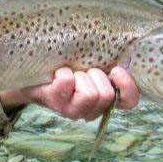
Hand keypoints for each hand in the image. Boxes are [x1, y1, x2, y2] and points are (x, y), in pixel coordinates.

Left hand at [0, 66, 137, 120]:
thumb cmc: (67, 62)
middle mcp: (90, 110)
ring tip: (69, 73)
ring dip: (79, 76)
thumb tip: (125, 50)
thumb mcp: (91, 61)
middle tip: (81, 71)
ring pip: (90, 94)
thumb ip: (109, 61)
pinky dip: (62, 72)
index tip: (116, 69)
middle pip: (106, 95)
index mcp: (104, 99)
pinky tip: (56, 74)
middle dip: (95, 76)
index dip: (127, 86)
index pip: (129, 101)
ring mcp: (72, 110)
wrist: (32, 69)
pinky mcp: (54, 103)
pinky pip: (67, 83)